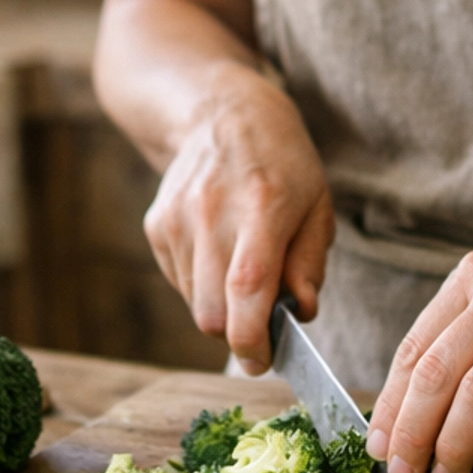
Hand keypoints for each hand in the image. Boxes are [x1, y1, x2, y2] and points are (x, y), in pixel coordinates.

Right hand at [143, 64, 334, 370]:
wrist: (220, 111)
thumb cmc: (282, 162)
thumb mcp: (317, 204)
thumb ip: (309, 262)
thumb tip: (300, 312)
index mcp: (262, 205)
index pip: (247, 288)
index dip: (253, 338)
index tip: (263, 360)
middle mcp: (212, 212)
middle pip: (211, 312)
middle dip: (238, 334)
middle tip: (262, 325)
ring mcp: (177, 218)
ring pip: (193, 304)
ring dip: (220, 308)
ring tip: (243, 273)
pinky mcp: (156, 224)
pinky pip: (178, 282)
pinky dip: (201, 286)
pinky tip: (219, 253)